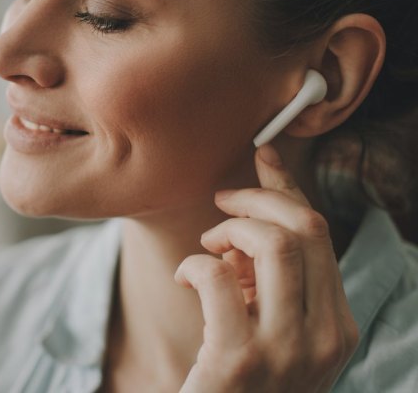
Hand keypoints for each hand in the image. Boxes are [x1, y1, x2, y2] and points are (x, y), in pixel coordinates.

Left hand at [174, 144, 358, 392]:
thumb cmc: (237, 380)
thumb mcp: (271, 327)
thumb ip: (271, 280)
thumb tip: (247, 214)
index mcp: (337, 326)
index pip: (321, 234)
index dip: (287, 188)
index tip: (261, 155)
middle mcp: (326, 339)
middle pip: (305, 228)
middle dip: (256, 197)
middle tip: (221, 204)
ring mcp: (287, 353)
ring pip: (272, 243)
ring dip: (228, 228)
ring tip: (207, 247)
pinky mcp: (239, 363)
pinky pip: (218, 276)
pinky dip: (195, 264)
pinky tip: (185, 279)